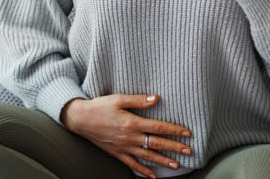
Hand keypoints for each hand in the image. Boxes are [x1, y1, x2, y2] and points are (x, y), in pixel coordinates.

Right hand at [61, 94, 192, 178]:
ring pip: (147, 156)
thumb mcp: (118, 99)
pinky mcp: (117, 153)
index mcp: (132, 123)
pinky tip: (152, 176)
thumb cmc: (100, 107)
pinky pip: (132, 164)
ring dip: (163, 161)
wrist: (80, 119)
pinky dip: (143, 170)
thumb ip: (138, 100)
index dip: (174, 130)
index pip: (158, 127)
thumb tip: (156, 98)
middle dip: (174, 148)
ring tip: (176, 166)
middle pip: (156, 143)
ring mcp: (123, 147)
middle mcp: (130, 138)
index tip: (187, 134)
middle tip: (188, 152)